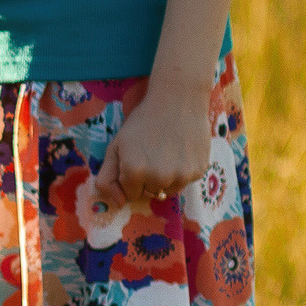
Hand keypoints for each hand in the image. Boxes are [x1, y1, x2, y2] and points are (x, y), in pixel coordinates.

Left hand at [97, 78, 209, 207]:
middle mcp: (158, 178)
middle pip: (149, 193)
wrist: (177, 101)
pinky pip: (185, 182)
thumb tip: (119, 204)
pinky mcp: (199, 171)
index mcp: (134, 173)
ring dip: (165, 179)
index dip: (131, 178)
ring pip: (168, 191)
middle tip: (152, 154)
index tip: (136, 160)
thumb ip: (107, 178)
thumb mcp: (115, 147)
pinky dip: (182, 172)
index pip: (130, 194)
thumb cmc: (142, 123)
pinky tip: (180, 152)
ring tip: (166, 154)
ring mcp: (181, 176)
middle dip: (147, 180)